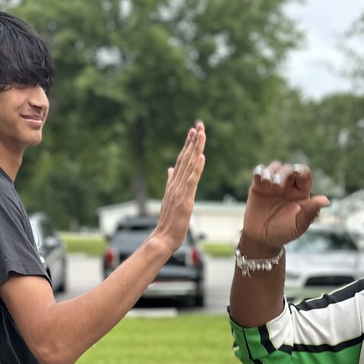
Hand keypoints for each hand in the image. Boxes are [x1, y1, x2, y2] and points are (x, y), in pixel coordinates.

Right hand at [153, 122, 206, 250]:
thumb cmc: (168, 222)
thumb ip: (170, 182)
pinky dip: (197, 168)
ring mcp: (179, 191)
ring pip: (189, 166)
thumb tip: (170, 169)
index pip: (181, 160)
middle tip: (199, 125)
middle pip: (185, 158)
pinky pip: (192, 181)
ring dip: (195, 149)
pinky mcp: (185, 200)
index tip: (193, 131)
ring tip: (201, 134)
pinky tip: (201, 157)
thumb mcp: (170, 199)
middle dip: (193, 141)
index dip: (188, 145)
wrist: (162, 238)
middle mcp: (176, 184)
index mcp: (173, 184)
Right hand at [242, 161, 328, 249]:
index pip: (304, 174)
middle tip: (277, 186)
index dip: (301, 170)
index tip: (296, 173)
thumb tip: (326, 200)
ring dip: (271, 171)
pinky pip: (259, 172)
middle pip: (289, 169)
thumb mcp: (298, 225)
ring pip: (275, 167)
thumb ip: (310, 211)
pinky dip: (259, 171)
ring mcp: (273, 184)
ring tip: (266, 182)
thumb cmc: (284, 232)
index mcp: (301, 192)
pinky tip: (259, 177)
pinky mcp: (258, 186)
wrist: (262, 239)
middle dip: (283, 174)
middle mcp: (288, 185)